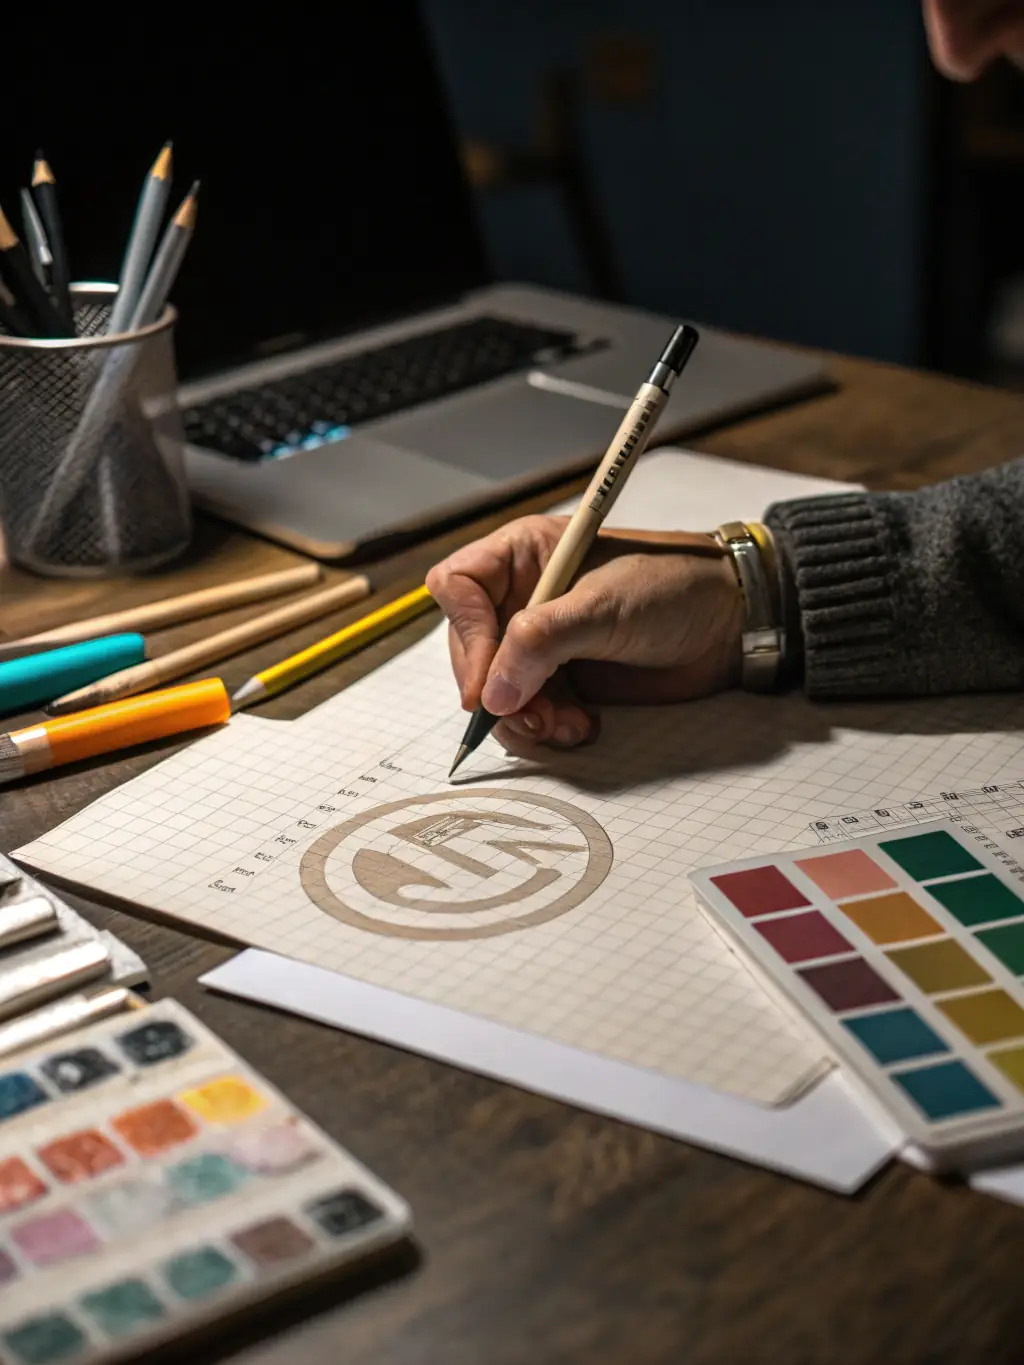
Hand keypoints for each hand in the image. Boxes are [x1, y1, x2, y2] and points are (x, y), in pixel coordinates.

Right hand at [425, 514, 743, 748]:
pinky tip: (582, 727)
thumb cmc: (673, 589)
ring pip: (497, 689)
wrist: (729, 626)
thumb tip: (491, 693)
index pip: (458, 588)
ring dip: (524, 717)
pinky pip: (530, 711)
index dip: (465, 635)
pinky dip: (548, 727)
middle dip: (496, 689)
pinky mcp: (564, 679)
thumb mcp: (603, 607)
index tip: (486, 681)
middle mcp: (523, 597)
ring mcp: (542, 642)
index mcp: (524, 555)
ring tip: (566, 725)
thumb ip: (542, 643)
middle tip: (530, 714)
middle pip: (469, 649)